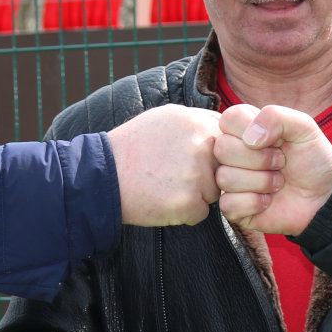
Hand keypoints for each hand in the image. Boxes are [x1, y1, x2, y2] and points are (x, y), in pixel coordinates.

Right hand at [108, 105, 220, 225]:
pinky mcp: (189, 202)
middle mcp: (202, 145)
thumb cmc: (133, 147)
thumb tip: (227, 130)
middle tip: (175, 174)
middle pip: (224, 168)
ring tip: (166, 186)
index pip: (229, 142)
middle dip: (207, 175)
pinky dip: (185, 213)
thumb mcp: (166, 117)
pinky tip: (163, 200)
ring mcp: (197, 174)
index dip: (214, 154)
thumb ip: (199, 122)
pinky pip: (201, 212)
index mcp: (198, 121)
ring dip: (196, 194)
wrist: (102, 176)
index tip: (192, 158)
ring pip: (215, 192)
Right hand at [214, 103, 331, 234]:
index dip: (251, 130)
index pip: (228, 119)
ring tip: (278, 183)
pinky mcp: (232, 208)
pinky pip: (228, 204)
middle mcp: (234, 153)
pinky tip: (268, 201)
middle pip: (222, 148)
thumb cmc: (313, 160)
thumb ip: (276, 116)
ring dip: (262, 182)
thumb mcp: (304, 128)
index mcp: (246, 129)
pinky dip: (255, 203)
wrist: (324, 197)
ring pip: (225, 177)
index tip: (276, 140)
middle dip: (260, 159)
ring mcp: (231, 180)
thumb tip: (249, 137)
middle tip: (280, 163)